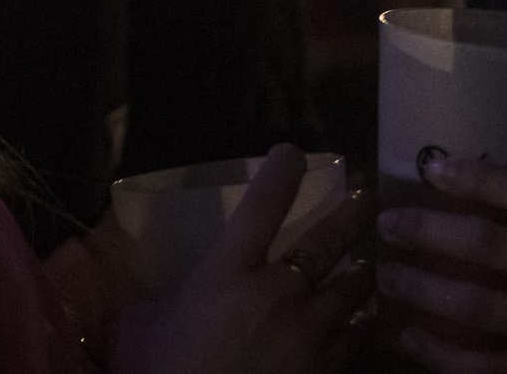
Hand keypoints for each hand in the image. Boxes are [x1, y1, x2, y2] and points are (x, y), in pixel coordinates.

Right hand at [111, 145, 372, 373]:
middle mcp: (278, 292)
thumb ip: (158, 298)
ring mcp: (310, 334)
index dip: (283, 169)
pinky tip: (365, 325)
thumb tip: (159, 292)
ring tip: (368, 265)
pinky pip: (359, 339)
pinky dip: (364, 327)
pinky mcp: (329, 372)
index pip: (264, 202)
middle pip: (329, 239)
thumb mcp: (138, 327)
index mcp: (228, 271)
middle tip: (365, 198)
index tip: (292, 153)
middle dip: (350, 213)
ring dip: (362, 273)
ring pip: (355, 289)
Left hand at [375, 157, 506, 373]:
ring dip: (421, 288)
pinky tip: (410, 338)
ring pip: (475, 307)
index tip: (430, 168)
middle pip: (486, 245)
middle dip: (426, 231)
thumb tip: (496, 182)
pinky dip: (442, 354)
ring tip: (386, 275)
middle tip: (386, 223)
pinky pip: (487, 368)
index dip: (475, 177)